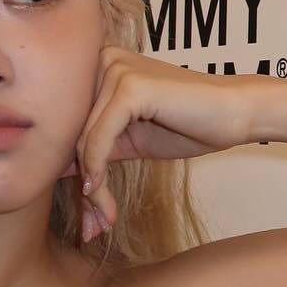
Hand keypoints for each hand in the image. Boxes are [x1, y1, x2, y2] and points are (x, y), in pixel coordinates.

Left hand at [60, 47, 250, 239]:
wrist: (235, 114)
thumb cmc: (186, 124)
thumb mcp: (127, 139)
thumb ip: (92, 148)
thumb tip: (50, 170)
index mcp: (96, 66)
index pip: (68, 124)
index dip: (72, 171)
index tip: (85, 215)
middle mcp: (101, 60)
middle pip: (72, 133)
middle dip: (82, 185)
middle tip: (91, 227)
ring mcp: (115, 68)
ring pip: (83, 140)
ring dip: (91, 187)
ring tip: (103, 219)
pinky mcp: (130, 85)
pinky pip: (99, 137)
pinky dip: (97, 169)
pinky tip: (99, 193)